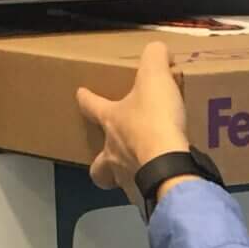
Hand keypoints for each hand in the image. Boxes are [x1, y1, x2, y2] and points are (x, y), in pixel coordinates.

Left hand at [76, 40, 191, 198]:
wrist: (169, 165)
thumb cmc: (155, 121)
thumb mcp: (156, 78)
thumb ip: (155, 58)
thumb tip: (158, 50)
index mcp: (112, 122)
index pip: (92, 106)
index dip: (86, 98)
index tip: (80, 93)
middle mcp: (112, 153)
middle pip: (98, 164)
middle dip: (100, 162)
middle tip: (111, 157)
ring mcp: (126, 178)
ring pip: (117, 182)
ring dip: (125, 177)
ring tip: (141, 173)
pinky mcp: (144, 197)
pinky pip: (143, 195)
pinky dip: (149, 191)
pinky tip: (161, 185)